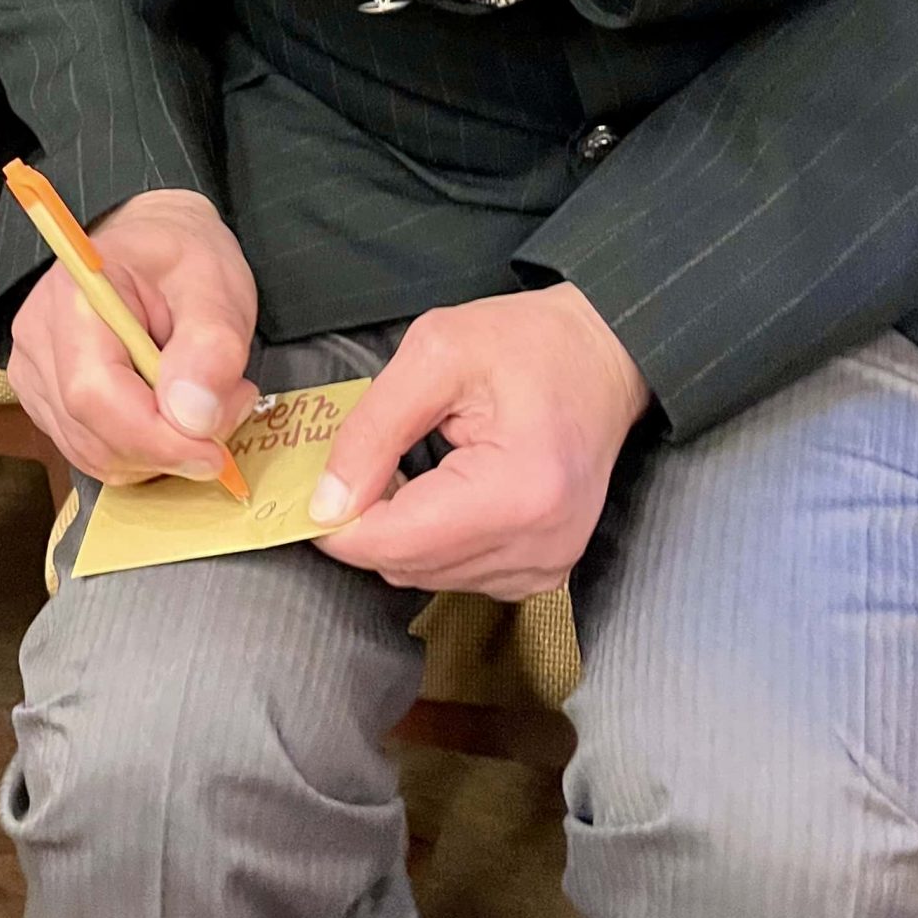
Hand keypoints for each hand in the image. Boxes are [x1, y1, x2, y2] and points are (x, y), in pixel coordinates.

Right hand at [7, 189, 261, 486]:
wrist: (153, 240)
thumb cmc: (181, 255)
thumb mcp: (217, 283)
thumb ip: (212, 346)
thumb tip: (194, 417)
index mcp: (76, 293)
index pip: (95, 393)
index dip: (155, 438)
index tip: (213, 451)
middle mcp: (40, 334)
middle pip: (92, 433)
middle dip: (167, 446)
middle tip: (228, 407)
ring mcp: (34, 369)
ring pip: (92, 453)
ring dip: (156, 452)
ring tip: (202, 401)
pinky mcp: (43, 397)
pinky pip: (89, 451)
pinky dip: (138, 451)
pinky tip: (167, 412)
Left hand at [310, 285, 651, 599]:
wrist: (605, 353)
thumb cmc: (529, 342)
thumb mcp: (436, 354)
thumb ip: (373, 429)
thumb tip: (327, 503)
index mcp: (517, 493)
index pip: (396, 544)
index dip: (338, 523)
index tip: (313, 486)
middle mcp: (538, 547)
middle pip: (408, 565)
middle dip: (368, 521)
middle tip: (361, 459)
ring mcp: (547, 566)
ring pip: (429, 576)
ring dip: (401, 530)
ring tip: (409, 464)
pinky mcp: (545, 569)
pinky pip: (460, 574)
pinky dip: (434, 539)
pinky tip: (441, 488)